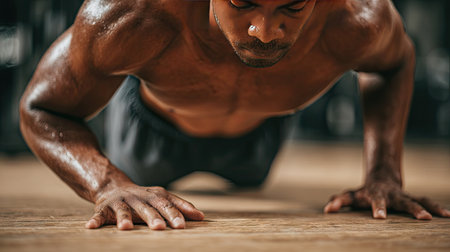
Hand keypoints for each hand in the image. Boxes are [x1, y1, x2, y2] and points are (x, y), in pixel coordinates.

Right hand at [85, 185, 203, 229]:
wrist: (115, 187)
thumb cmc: (145, 198)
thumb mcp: (163, 198)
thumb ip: (181, 207)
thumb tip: (202, 217)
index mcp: (154, 196)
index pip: (167, 205)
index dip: (175, 214)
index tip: (183, 225)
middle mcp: (138, 198)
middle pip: (147, 209)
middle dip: (154, 218)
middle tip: (160, 228)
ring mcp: (121, 202)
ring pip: (123, 211)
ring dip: (124, 219)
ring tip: (126, 228)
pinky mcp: (104, 208)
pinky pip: (99, 215)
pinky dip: (95, 221)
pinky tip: (90, 227)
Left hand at [323, 181, 449, 219]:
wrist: (382, 178)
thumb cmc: (363, 192)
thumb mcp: (350, 196)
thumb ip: (338, 201)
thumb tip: (327, 209)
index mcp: (371, 194)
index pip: (369, 199)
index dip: (374, 207)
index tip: (377, 217)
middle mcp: (387, 194)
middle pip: (393, 200)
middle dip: (401, 208)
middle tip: (407, 217)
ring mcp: (401, 196)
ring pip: (413, 200)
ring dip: (422, 208)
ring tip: (430, 218)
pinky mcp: (412, 198)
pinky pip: (425, 201)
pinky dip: (436, 207)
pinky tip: (447, 215)